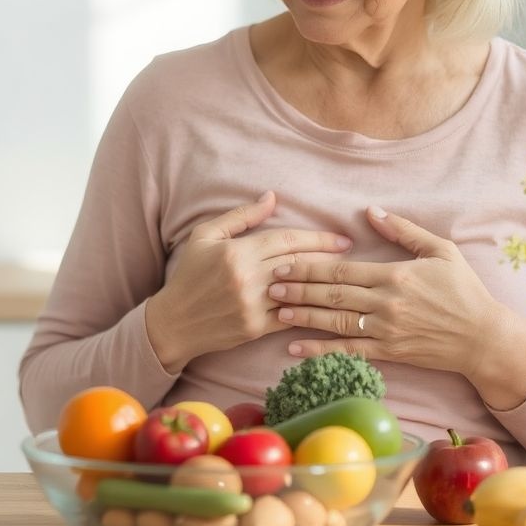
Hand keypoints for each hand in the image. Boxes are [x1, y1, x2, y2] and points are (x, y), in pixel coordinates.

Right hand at [146, 191, 352, 373]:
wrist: (174, 322)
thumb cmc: (188, 275)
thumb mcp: (205, 236)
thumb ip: (240, 216)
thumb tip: (271, 198)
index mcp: (237, 252)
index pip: (287, 239)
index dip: (317, 237)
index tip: (341, 238)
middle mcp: (247, 277)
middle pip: (299, 262)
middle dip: (328, 256)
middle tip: (351, 253)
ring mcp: (253, 304)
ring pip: (299, 289)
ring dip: (325, 282)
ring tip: (345, 277)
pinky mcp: (255, 327)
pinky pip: (291, 315)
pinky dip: (310, 308)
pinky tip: (328, 303)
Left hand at [271, 206, 525, 408]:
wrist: (484, 338)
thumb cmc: (464, 290)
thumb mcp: (440, 251)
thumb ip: (403, 231)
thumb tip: (371, 211)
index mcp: (395, 275)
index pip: (342, 270)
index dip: (309, 266)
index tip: (282, 262)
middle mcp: (386, 303)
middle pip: (332, 294)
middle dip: (297, 288)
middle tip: (268, 284)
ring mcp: (386, 331)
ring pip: (335, 322)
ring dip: (302, 316)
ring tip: (275, 309)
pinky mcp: (389, 353)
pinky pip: (348, 352)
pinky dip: (320, 351)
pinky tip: (295, 349)